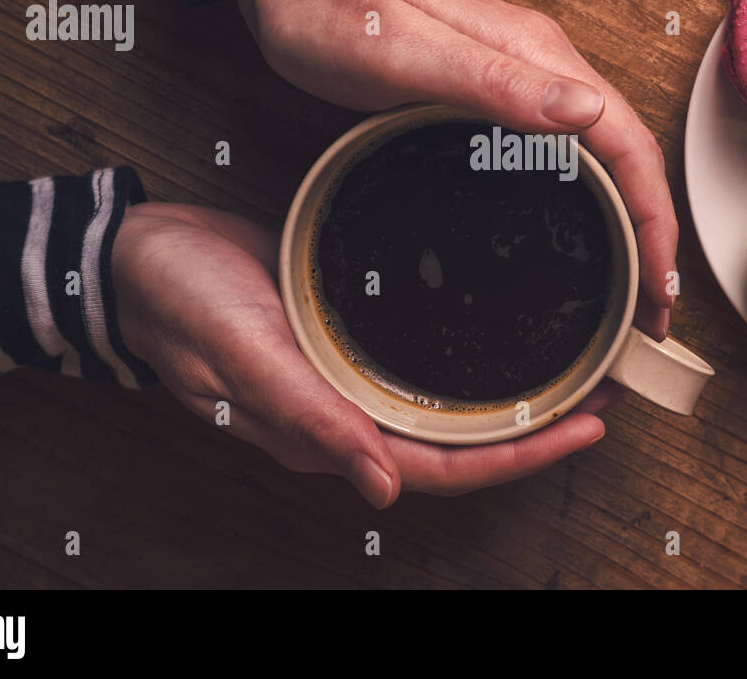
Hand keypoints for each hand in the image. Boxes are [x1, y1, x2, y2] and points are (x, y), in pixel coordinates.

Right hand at [111, 202, 617, 508]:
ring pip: (446, 401)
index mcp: (327, 432)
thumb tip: (382, 490)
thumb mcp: (241, 352)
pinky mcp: (345, 332)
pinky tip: (505, 323)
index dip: (516, 457)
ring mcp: (347, 375)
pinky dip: (471, 350)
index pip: (442, 467)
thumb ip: (308, 417)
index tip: (586, 427)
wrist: (139, 256)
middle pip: (460, 440)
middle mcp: (347, 413)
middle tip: (607, 386)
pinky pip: (420, 357)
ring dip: (512, 389)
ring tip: (577, 358)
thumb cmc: (180, 303)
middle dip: (536, 426)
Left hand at [235, 0, 677, 337]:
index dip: (653, 217)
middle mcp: (543, 65)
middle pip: (627, 155)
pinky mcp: (496, 94)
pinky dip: (589, 202)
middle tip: (651, 314)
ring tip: (630, 289)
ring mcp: (523, 78)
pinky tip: (580, 236)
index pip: (627, 140)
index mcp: (538, 54)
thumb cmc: (339, 14)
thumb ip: (497, 80)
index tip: (658, 285)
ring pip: (602, 157)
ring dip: (628, 221)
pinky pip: (565, 153)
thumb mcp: (410, 52)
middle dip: (652, 233)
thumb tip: (587, 109)